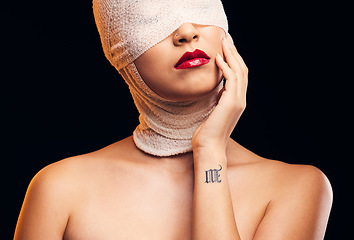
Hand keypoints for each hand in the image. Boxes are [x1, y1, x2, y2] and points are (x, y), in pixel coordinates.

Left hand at [192, 33, 247, 154]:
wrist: (208, 147)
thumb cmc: (207, 132)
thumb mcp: (213, 111)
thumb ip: (217, 99)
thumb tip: (215, 89)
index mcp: (237, 101)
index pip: (239, 75)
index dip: (234, 60)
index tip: (226, 48)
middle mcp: (240, 100)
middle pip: (242, 70)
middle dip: (234, 53)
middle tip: (227, 39)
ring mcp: (238, 102)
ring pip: (239, 72)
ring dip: (232, 55)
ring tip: (224, 43)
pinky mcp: (231, 103)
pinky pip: (231, 80)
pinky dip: (226, 67)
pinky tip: (218, 58)